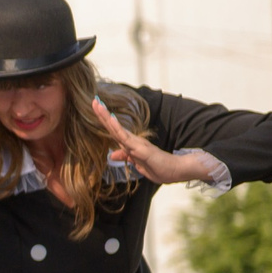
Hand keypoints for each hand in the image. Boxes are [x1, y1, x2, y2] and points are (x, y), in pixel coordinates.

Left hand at [92, 98, 217, 184]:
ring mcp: (137, 143)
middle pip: (113, 127)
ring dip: (107, 117)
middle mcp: (133, 141)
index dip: (104, 121)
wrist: (178, 171)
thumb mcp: (139, 164)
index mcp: (131, 145)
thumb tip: (112, 155)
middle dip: (102, 114)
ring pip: (117, 129)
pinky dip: (117, 128)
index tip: (96, 110)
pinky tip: (110, 119)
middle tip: (93, 101)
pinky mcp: (141, 149)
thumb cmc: (160, 168)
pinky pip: (126, 138)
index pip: (114, 132)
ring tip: (97, 105)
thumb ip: (127, 157)